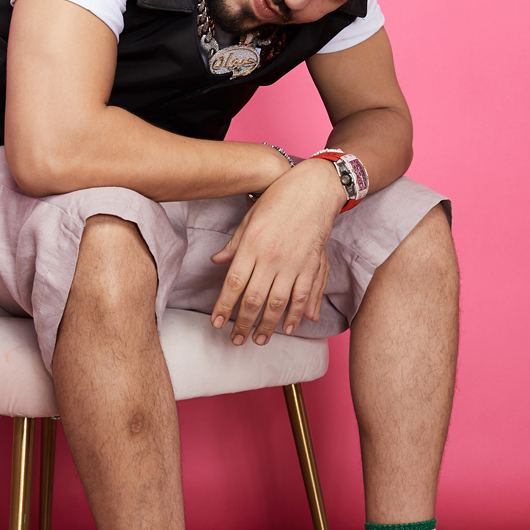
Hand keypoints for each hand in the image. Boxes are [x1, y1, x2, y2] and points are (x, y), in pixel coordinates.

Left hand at [209, 160, 345, 344]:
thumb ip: (234, 244)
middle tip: (236, 340)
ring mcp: (293, 262)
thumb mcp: (249, 218)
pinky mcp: (311, 265)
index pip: (233, 283)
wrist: (312, 189)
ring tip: (259, 340)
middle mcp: (271, 257)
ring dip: (267, 326)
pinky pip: (302, 295)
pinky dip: (295, 315)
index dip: (224, 306)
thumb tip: (216, 261)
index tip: (217, 323)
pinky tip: (287, 328)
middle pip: (254, 298)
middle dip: (243, 323)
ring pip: (278, 302)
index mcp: (252, 245)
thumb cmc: (278, 200)